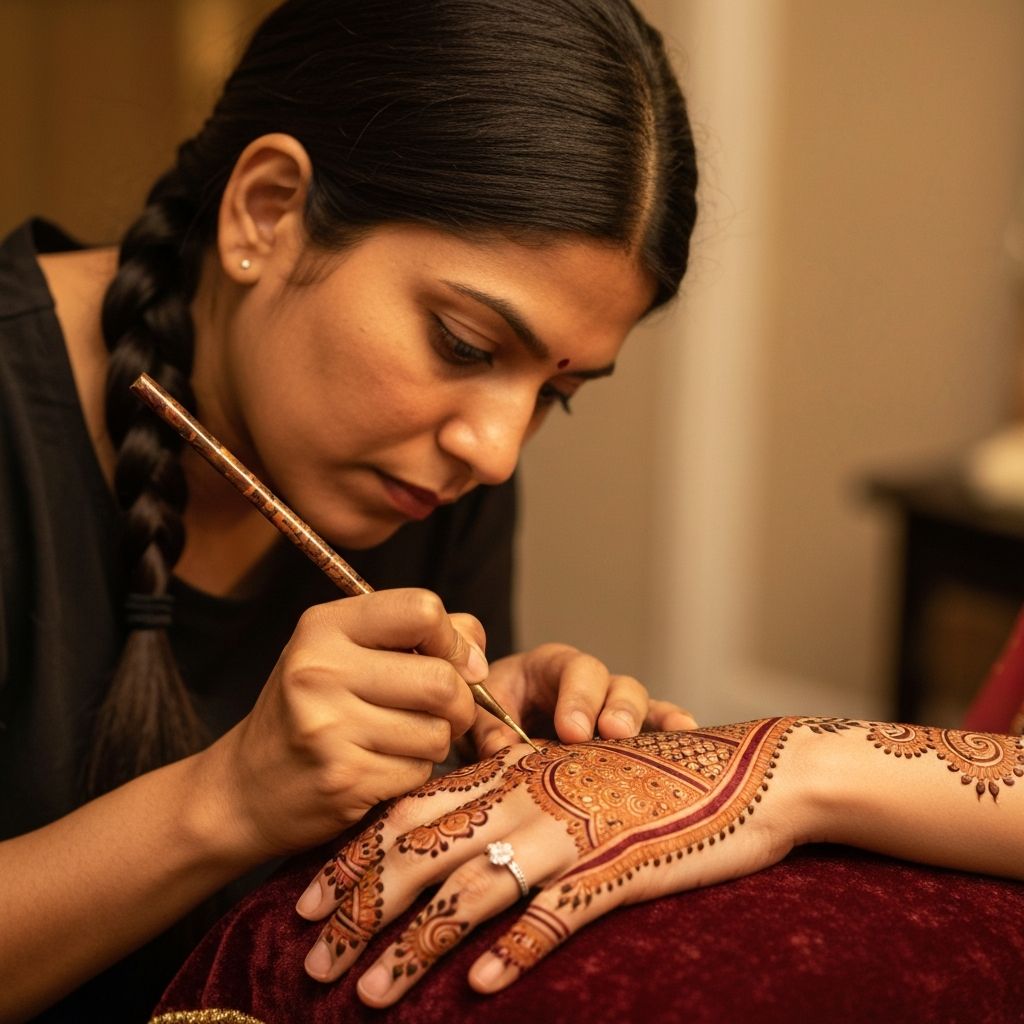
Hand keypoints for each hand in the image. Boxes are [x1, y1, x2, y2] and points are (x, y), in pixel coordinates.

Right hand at [197, 589, 483, 861]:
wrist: (244, 788)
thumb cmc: (308, 711)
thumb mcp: (345, 652)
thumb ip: (415, 637)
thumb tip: (476, 654)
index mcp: (324, 627)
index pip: (423, 610)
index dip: (454, 639)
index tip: (454, 661)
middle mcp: (320, 670)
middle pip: (442, 680)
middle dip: (460, 701)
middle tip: (441, 712)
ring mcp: (329, 726)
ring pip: (437, 731)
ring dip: (434, 741)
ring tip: (398, 739)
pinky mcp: (342, 778)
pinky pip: (419, 771)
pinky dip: (413, 772)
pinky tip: (380, 767)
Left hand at [295, 718, 812, 1005]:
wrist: (735, 769)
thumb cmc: (640, 773)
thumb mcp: (561, 774)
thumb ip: (504, 798)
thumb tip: (443, 848)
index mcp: (508, 772)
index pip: (408, 812)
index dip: (352, 858)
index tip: (302, 900)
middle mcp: (524, 798)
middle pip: (421, 854)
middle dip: (357, 909)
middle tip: (308, 958)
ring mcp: (569, 833)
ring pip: (471, 890)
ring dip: (414, 946)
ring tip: (366, 995)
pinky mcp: (615, 867)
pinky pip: (556, 913)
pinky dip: (516, 948)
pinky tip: (483, 987)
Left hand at [469, 643, 696, 756]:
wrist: (495, 730)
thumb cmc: (489, 715)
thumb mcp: (478, 714)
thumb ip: (485, 727)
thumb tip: (500, 750)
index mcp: (550, 668)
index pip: (572, 669)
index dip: (578, 697)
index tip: (573, 731)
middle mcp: (589, 684)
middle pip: (614, 684)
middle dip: (616, 709)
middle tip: (612, 734)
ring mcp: (613, 708)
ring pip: (641, 704)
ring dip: (649, 724)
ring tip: (657, 750)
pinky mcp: (629, 736)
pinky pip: (657, 728)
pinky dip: (674, 732)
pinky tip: (690, 740)